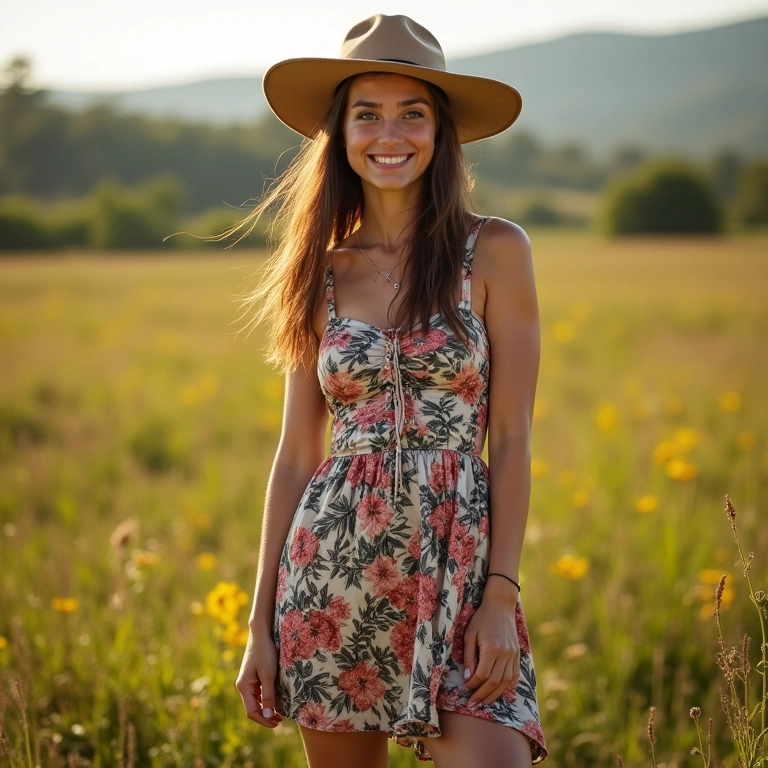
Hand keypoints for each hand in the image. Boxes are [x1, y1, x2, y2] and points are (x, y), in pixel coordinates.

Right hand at [235, 626, 281, 727]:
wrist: (261, 634)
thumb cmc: (265, 652)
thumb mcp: (268, 674)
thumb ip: (268, 695)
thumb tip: (268, 715)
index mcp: (243, 687)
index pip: (252, 712)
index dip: (264, 720)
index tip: (276, 724)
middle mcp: (242, 686)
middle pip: (252, 708)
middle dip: (265, 716)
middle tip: (279, 721)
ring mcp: (246, 681)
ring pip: (255, 701)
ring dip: (266, 709)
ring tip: (279, 714)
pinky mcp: (252, 677)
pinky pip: (257, 693)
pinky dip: (265, 700)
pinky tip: (275, 701)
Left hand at [462, 590, 519, 705]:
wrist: (501, 605)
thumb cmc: (481, 618)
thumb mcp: (470, 635)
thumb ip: (469, 657)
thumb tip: (467, 678)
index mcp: (492, 648)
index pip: (482, 675)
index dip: (472, 685)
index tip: (465, 688)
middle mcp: (505, 654)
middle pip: (494, 682)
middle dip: (482, 695)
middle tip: (472, 704)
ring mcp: (513, 655)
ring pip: (506, 682)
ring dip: (494, 695)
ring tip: (484, 702)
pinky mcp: (517, 654)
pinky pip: (514, 676)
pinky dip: (506, 686)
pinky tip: (498, 691)